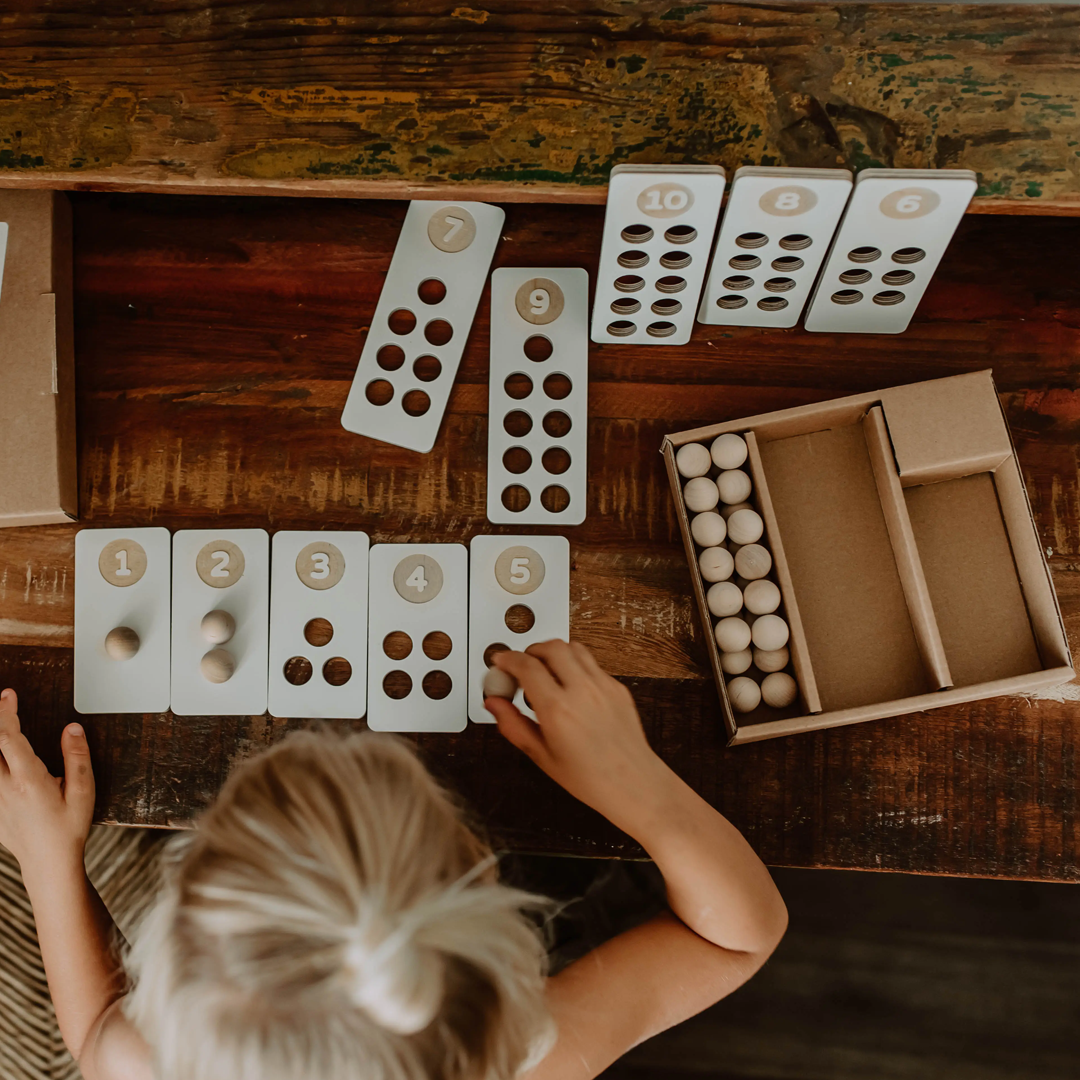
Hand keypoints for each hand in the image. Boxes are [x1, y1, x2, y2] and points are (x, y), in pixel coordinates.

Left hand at [0, 689, 94, 877]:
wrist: (48, 864)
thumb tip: (71, 728)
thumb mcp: (83, 792)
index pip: (9, 738)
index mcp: (28, 781)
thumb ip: (77, 757)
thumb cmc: (68, 828)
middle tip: (0, 703)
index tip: (9, 695)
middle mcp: (4, 789)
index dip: (6, 713)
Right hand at [484, 641, 672, 833]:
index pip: (527, 666)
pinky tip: (571, 688)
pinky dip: (575, 666)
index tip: (501, 662)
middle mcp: (582, 692)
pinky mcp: (618, 687)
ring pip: (574, 648)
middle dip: (531, 651)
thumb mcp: (542, 756)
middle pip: (551, 647)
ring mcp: (603, 686)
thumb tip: (493, 703)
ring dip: (554, 654)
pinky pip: (592, 664)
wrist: (633, 784)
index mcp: (559, 710)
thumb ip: (513, 725)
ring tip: (547, 674)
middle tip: (522, 666)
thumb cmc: (590, 778)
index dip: (508, 659)